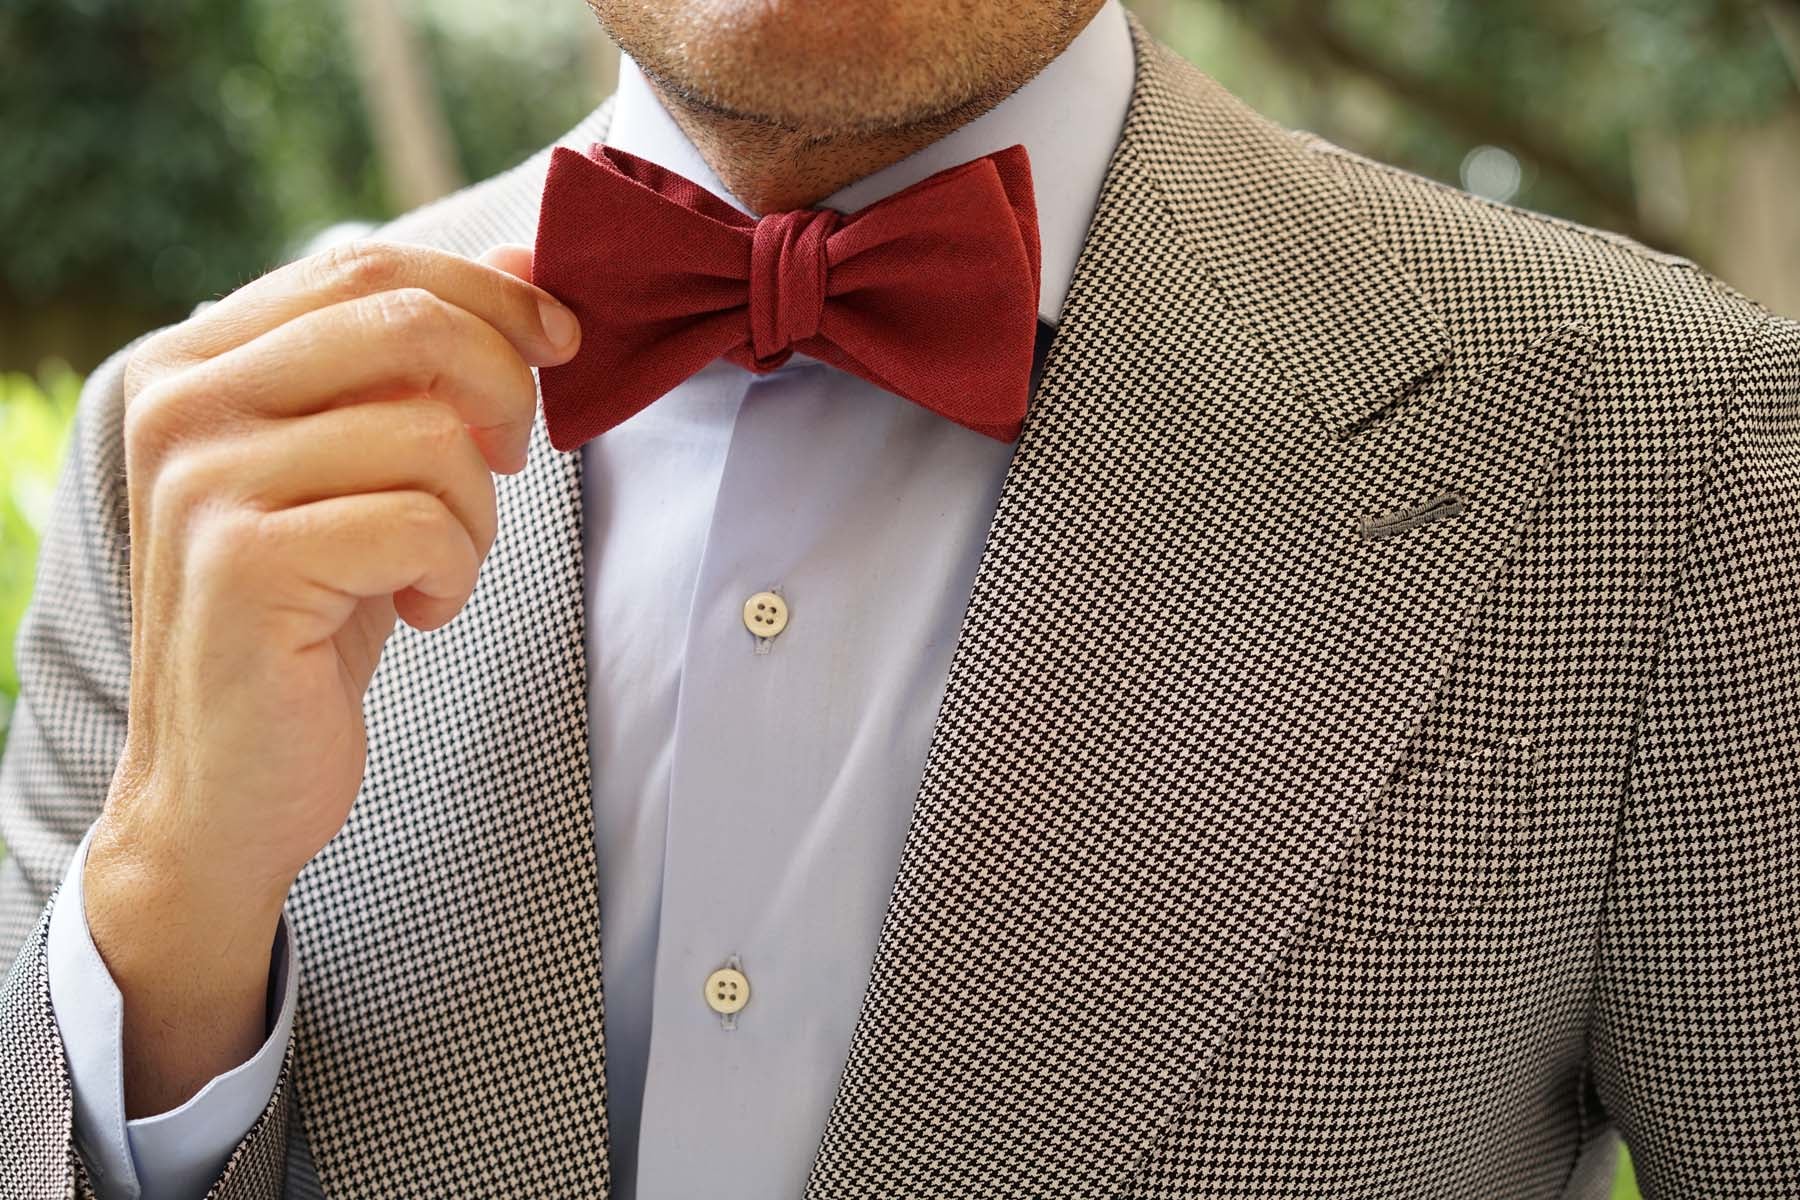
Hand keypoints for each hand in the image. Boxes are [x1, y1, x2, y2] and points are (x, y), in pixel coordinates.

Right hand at [81, 240, 573, 1115]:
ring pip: (431, 434)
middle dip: (503, 383)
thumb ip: (416, 372)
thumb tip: (524, 268)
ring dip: (475, 512)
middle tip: (514, 457)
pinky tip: (415, 611)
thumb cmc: (308, 621)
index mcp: (196, 363)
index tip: (561, 341)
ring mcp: (203, 482)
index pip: (365, 265)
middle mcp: (180, 405)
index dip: (488, 293)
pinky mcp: (246, 564)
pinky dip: (453, 573)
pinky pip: (425, 522)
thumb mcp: (360, 475)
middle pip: (404, 318)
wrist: (227, 785)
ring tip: (433, 566)